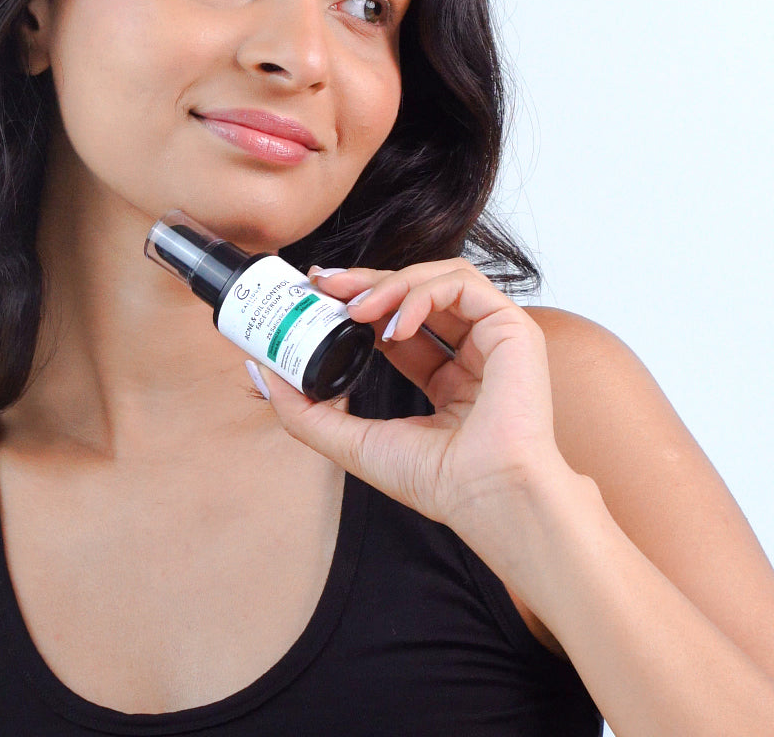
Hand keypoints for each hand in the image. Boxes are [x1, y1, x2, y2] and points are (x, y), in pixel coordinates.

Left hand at [253, 259, 570, 535]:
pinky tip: (393, 327)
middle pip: (414, 292)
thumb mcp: (352, 441)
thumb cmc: (436, 480)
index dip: (357, 302)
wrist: (485, 495)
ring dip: (389, 285)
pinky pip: (462, 285)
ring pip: (438, 277)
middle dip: (364, 282)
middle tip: (323, 283)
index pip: (395, 321)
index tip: (318, 293)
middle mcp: (470, 351)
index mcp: (444, 376)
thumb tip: (261, 373)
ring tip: (355, 310)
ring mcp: (493, 337)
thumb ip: (304, 412)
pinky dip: (421, 295)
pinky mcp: (512, 327)